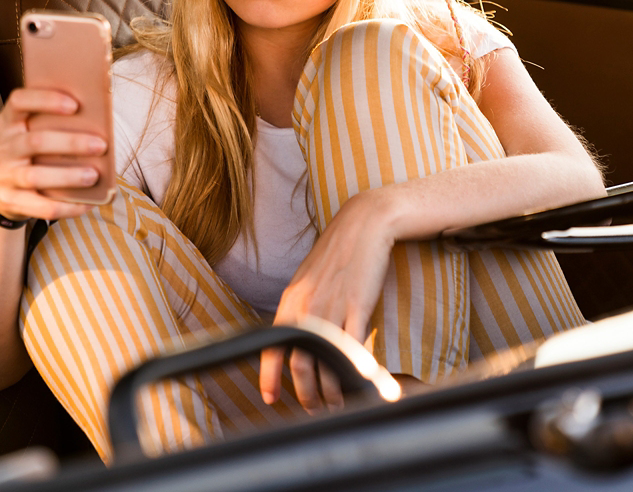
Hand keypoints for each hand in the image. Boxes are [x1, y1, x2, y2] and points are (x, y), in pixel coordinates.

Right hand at [0, 88, 105, 221]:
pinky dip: (67, 206)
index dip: (46, 100)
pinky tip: (88, 203)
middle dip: (70, 143)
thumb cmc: (31, 151)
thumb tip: (98, 120)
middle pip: (34, 142)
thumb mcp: (32, 130)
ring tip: (94, 175)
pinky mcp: (10, 200)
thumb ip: (54, 122)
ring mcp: (4, 175)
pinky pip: (41, 206)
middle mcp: (2, 146)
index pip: (19, 101)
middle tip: (100, 145)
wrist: (1, 189)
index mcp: (9, 121)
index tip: (75, 105)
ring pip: (35, 176)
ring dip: (68, 176)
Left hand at [259, 189, 396, 411]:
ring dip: (331, 391)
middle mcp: (307, 307)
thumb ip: (302, 307)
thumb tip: (299, 336)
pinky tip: (357, 384)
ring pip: (327, 364)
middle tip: (313, 407)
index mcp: (291, 300)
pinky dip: (353, 373)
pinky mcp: (358, 308)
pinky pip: (353, 351)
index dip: (269, 377)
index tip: (271, 397)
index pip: (273, 346)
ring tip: (336, 401)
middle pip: (301, 365)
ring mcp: (332, 309)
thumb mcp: (308, 278)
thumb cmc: (338, 252)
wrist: (363, 225)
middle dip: (306, 394)